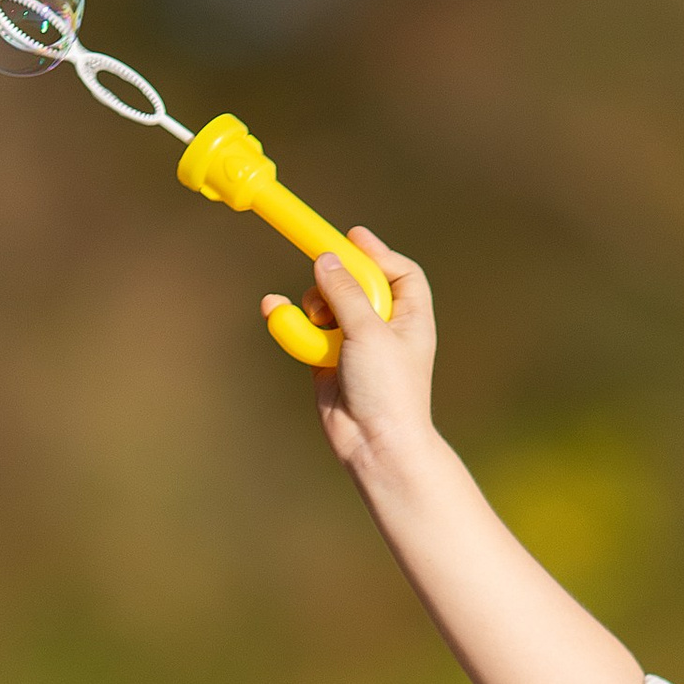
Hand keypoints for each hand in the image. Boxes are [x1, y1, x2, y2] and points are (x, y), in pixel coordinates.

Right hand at [262, 230, 435, 474]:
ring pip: (328, 306)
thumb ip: (346, 292)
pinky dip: (292, 322)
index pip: (400, 272)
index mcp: (410, 317)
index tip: (353, 238)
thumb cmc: (388, 389)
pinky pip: (306, 331)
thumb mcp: (369, 331)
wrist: (376, 445)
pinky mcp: (327, 362)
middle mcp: (384, 328)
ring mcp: (354, 345)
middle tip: (321, 271)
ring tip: (315, 319)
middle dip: (337, 278)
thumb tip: (325, 260)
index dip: (378, 253)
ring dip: (315, 304)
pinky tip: (273, 309)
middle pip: (357, 283)